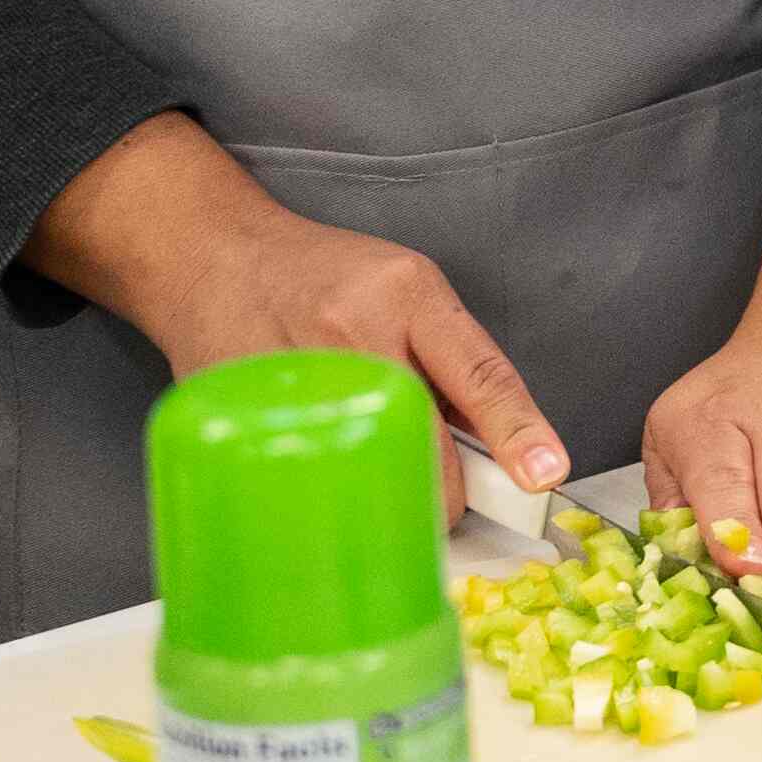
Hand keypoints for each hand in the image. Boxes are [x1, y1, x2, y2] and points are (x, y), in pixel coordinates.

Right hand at [26, 114, 565, 525]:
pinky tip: (321, 474)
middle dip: (445, 491)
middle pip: (422, 447)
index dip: (516, 430)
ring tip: (373, 472)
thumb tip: (507, 448)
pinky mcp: (247, 416)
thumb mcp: (409, 289)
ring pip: (367, 480)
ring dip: (386, 501)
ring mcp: (295, 379)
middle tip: (436, 490)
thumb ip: (456, 362)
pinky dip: (328, 499)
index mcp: (405, 295)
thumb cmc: (325, 277)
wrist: (215, 259)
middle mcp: (351, 334)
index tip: (545, 474)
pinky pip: (308, 486)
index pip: (476, 373)